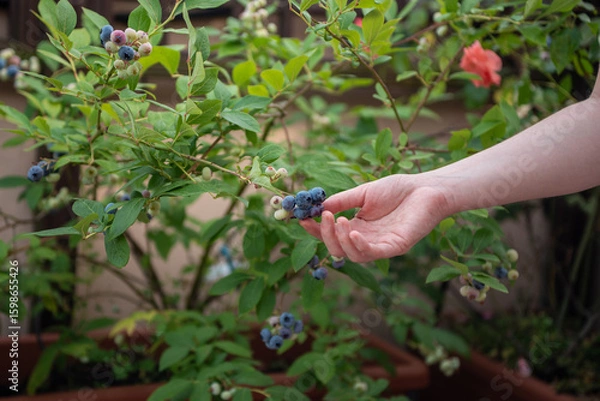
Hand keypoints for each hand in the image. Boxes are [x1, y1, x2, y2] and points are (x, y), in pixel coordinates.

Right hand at [300, 174, 450, 262]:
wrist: (427, 187)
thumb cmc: (398, 189)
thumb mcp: (363, 193)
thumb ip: (342, 201)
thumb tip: (317, 206)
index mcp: (358, 227)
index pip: (331, 234)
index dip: (315, 229)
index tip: (301, 219)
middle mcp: (367, 240)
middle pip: (338, 247)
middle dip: (325, 235)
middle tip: (323, 217)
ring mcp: (381, 245)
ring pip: (352, 255)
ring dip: (340, 240)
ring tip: (339, 220)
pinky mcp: (395, 247)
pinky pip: (372, 253)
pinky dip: (359, 246)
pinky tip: (353, 232)